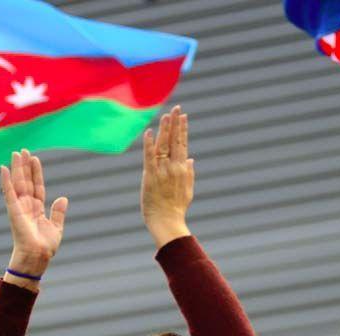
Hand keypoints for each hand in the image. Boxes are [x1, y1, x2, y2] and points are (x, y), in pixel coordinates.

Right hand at [1, 149, 68, 286]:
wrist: (37, 257)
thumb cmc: (45, 247)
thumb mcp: (56, 228)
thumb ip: (58, 212)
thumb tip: (63, 198)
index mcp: (37, 209)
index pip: (37, 186)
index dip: (36, 172)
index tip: (35, 158)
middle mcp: (27, 206)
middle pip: (26, 181)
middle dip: (25, 166)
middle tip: (23, 150)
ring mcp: (19, 207)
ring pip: (18, 183)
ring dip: (16, 168)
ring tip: (15, 153)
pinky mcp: (13, 210)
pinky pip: (9, 193)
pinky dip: (6, 181)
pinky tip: (4, 168)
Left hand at [140, 105, 193, 247]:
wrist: (167, 221)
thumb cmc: (176, 209)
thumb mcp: (187, 190)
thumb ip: (189, 173)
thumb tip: (190, 158)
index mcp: (182, 169)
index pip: (182, 144)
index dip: (182, 130)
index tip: (183, 117)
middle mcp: (173, 167)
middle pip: (174, 141)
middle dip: (175, 123)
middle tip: (176, 108)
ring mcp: (162, 171)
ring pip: (163, 145)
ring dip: (164, 129)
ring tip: (166, 115)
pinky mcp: (150, 176)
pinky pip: (149, 157)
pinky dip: (149, 144)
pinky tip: (149, 132)